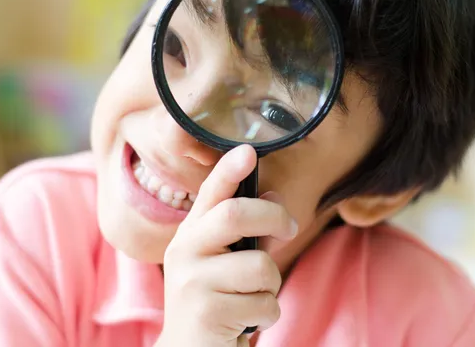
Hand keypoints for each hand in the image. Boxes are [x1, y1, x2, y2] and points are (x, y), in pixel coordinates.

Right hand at [156, 145, 298, 346]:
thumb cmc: (216, 301)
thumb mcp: (229, 263)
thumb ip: (250, 231)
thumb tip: (275, 197)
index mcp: (191, 235)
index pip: (211, 194)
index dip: (229, 170)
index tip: (247, 151)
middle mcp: (185, 252)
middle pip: (234, 214)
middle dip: (273, 217)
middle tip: (290, 228)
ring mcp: (191, 282)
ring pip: (261, 266)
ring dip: (270, 287)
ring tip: (250, 300)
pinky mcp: (206, 312)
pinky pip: (264, 304)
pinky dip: (266, 315)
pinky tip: (243, 322)